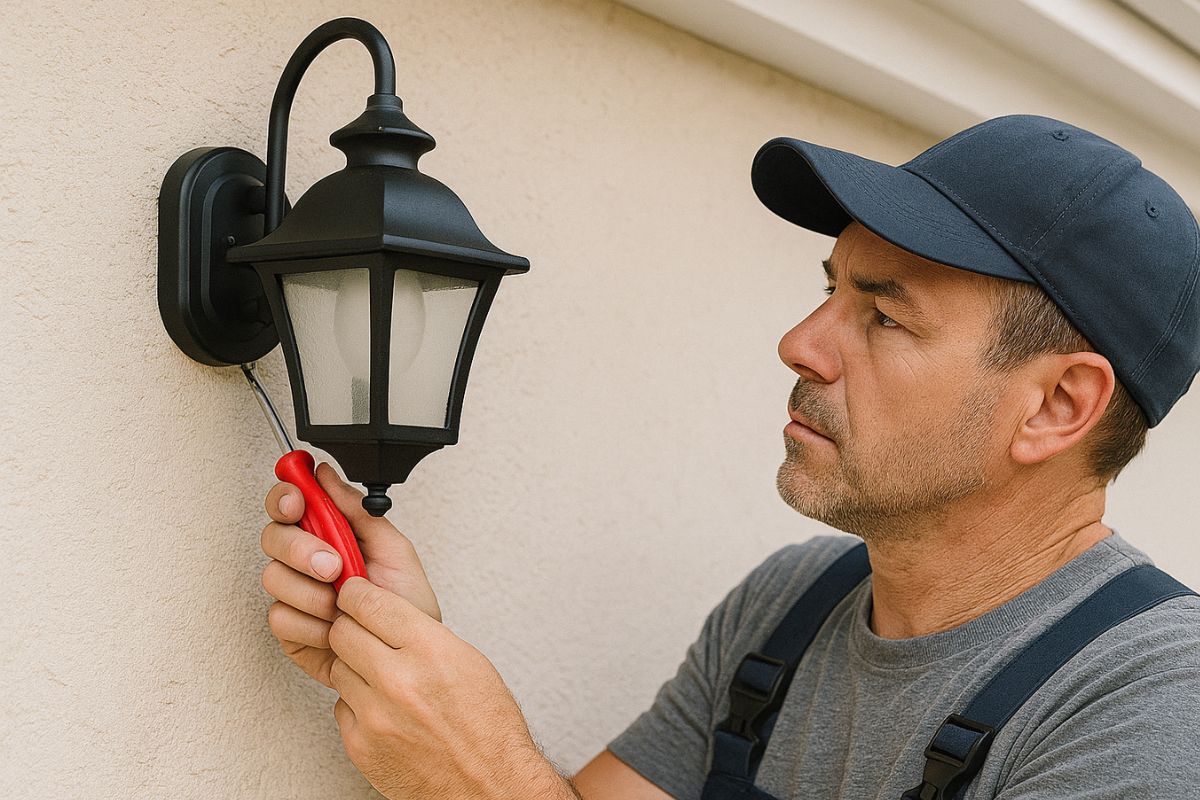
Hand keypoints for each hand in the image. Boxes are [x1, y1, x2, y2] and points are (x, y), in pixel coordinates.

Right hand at [260, 461, 441, 687]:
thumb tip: (326, 474)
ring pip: (273, 577)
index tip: (297, 503)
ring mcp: (295, 594)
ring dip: (312, 592)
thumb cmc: (405, 603)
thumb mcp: (394, 549)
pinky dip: (310, 624)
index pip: (290, 504)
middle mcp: (306, 560)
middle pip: (273, 537)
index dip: (285, 497)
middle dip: (300, 549)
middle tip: (333, 566)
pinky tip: (334, 628)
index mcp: (329, 534)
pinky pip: (279, 617)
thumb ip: (358, 511)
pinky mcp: (290, 629)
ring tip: (343, 604)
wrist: (408, 654)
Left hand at [329, 577, 577, 799]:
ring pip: (338, 668)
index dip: (357, 593)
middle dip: (349, 626)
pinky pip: (341, 707)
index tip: (355, 592)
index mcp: (431, 651)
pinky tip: (383, 709)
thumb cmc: (487, 724)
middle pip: (343, 632)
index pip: (371, 603)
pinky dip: (357, 704)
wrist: (487, 786)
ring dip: (353, 666)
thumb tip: (384, 610)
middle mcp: (398, 680)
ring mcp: (375, 715)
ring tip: (381, 675)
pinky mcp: (360, 744)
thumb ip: (422, 632)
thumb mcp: (468, 661)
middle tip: (361, 629)